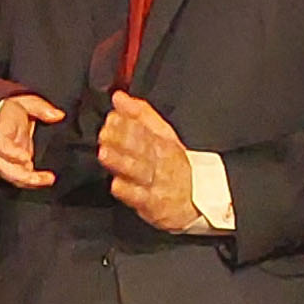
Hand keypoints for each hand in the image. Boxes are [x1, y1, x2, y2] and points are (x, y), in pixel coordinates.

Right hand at [0, 93, 68, 189]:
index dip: (10, 152)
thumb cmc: (10, 110)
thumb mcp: (25, 102)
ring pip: (10, 175)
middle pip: (2, 166)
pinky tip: (43, 180)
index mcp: (0, 130)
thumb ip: (40, 108)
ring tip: (47, 180)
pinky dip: (30, 182)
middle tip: (44, 178)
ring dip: (27, 181)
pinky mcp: (13, 165)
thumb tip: (57, 115)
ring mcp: (5, 159)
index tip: (26, 158)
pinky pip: (18, 177)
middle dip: (21, 175)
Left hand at [98, 91, 203, 231]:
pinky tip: (116, 184)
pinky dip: (128, 191)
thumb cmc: (174, 166)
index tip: (113, 115)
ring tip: (105, 153)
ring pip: (139, 172)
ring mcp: (157, 185)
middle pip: (143, 149)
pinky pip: (139, 198)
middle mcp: (161, 163)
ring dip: (122, 162)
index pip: (147, 130)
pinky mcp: (153, 206)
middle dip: (124, 139)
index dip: (130, 122)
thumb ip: (141, 116)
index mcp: (164, 144)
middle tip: (105, 132)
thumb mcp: (164, 137)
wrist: (198, 201)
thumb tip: (119, 97)